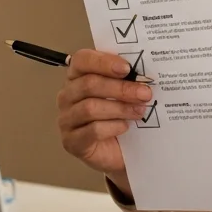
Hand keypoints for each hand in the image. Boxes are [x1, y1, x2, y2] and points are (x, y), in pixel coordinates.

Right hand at [56, 49, 153, 197]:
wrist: (120, 151)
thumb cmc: (120, 115)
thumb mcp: (124, 92)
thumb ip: (127, 78)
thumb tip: (143, 73)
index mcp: (77, 76)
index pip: (82, 60)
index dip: (103, 62)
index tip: (127, 68)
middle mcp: (67, 96)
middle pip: (89, 84)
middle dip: (121, 88)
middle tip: (145, 93)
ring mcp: (66, 119)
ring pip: (90, 108)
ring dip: (120, 108)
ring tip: (139, 110)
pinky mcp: (71, 141)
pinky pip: (92, 130)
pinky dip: (112, 127)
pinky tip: (125, 127)